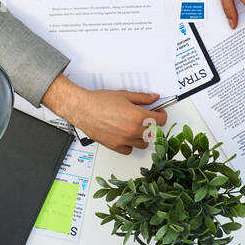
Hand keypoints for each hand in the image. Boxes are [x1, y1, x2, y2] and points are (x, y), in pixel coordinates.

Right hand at [41, 74, 166, 152]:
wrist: (82, 109)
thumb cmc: (99, 101)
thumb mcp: (124, 95)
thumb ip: (142, 98)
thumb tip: (154, 98)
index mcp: (137, 116)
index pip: (160, 121)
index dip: (162, 115)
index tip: (159, 113)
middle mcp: (132, 130)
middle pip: (154, 133)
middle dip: (154, 125)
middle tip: (149, 119)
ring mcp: (124, 140)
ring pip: (143, 144)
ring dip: (143, 136)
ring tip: (138, 127)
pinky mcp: (115, 146)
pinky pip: (129, 150)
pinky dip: (130, 145)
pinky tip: (127, 135)